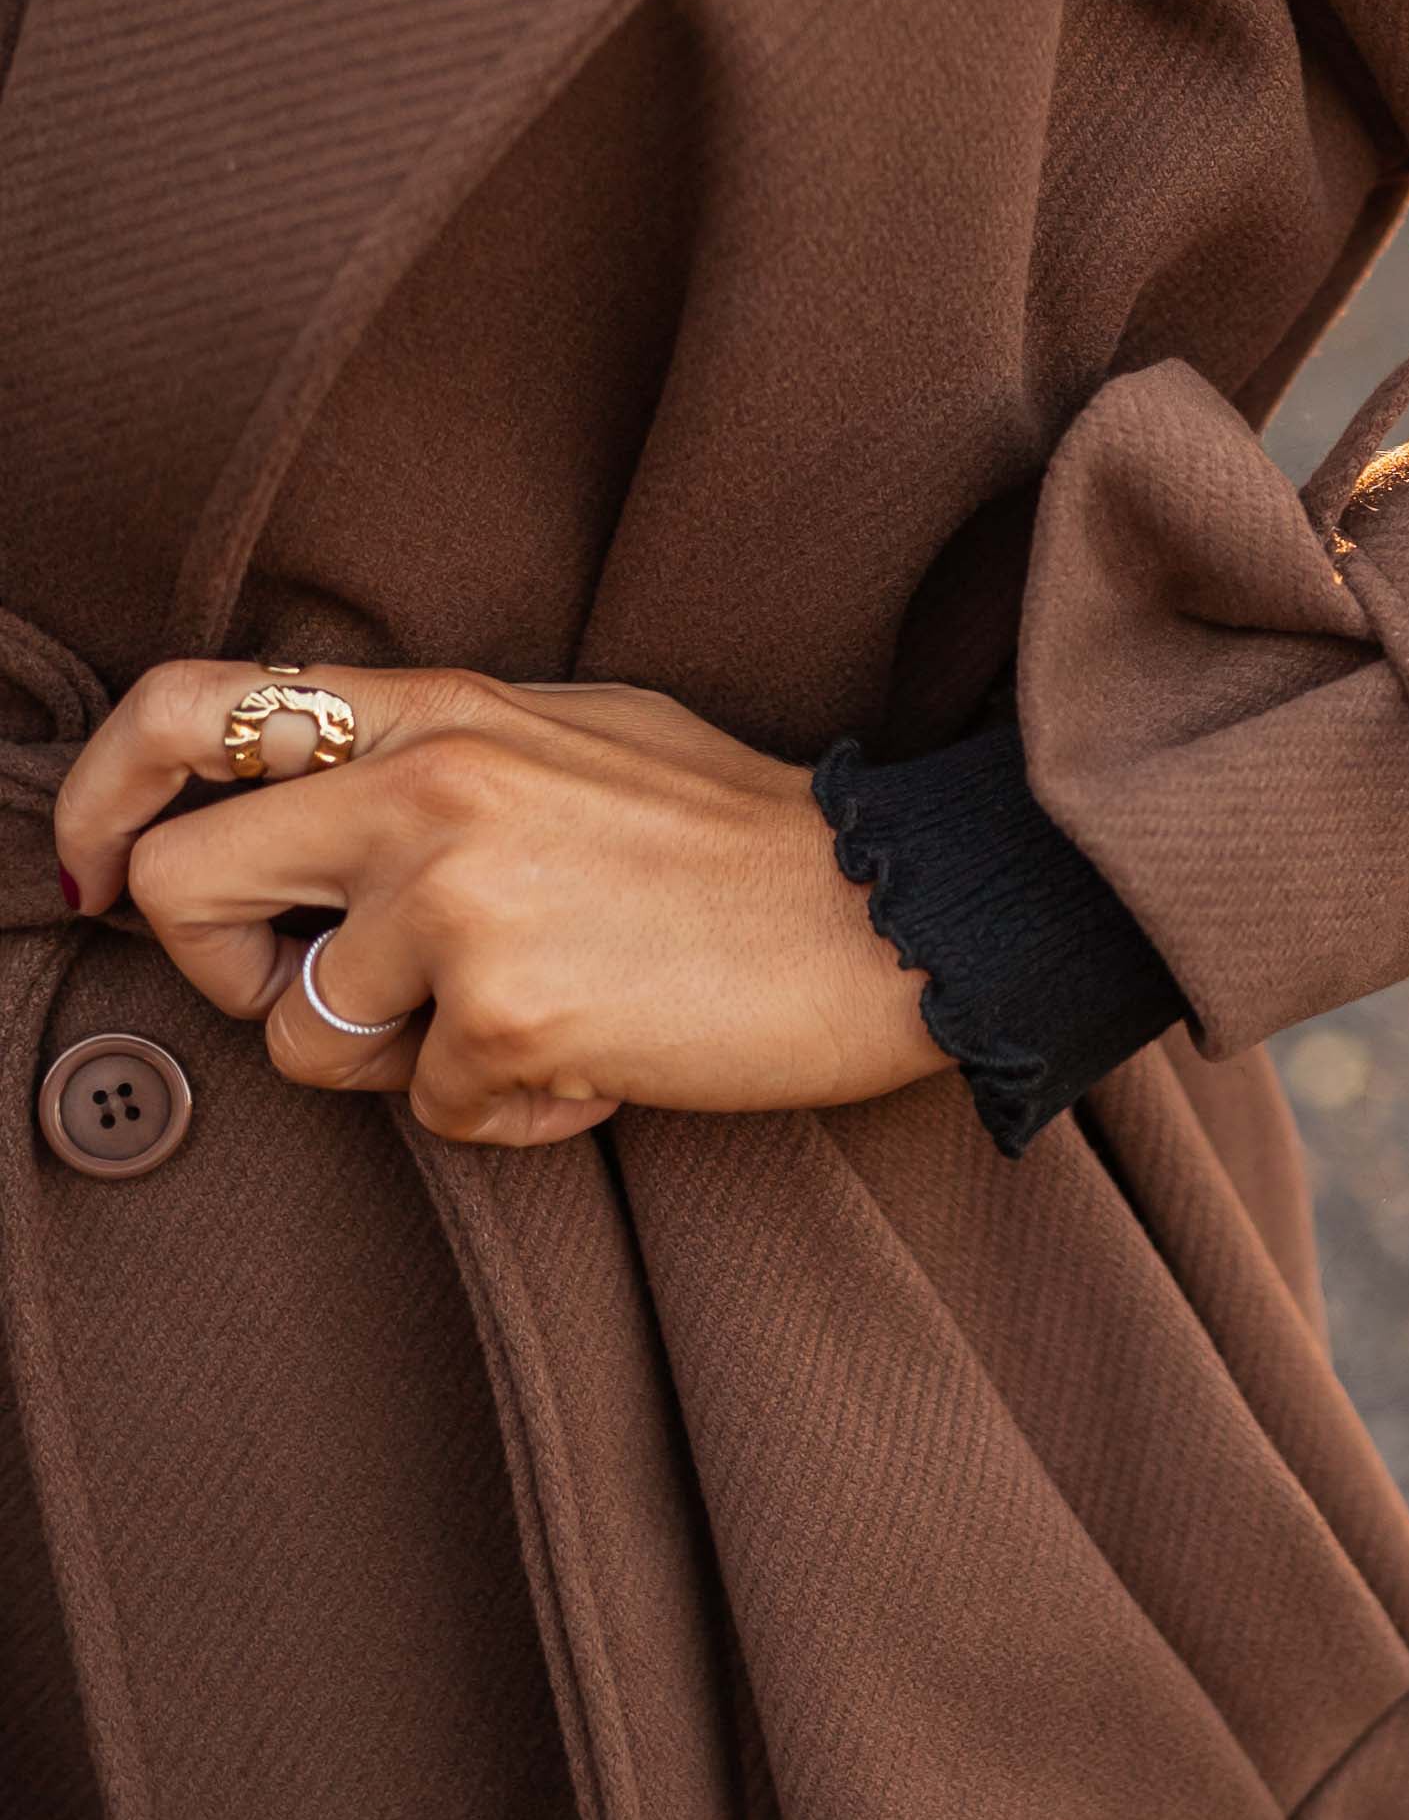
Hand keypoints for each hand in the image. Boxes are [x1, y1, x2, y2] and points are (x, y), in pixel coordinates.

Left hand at [54, 664, 948, 1148]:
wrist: (902, 912)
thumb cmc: (750, 841)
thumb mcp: (576, 736)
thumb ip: (434, 758)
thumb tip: (313, 818)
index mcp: (441, 707)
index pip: (188, 706)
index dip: (100, 795)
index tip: (95, 872)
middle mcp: (427, 782)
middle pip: (175, 883)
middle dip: (227, 972)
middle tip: (334, 998)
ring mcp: (460, 894)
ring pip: (300, 1030)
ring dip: (403, 1066)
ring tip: (533, 1023)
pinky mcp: (507, 1009)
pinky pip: (433, 1112)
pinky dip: (516, 1112)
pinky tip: (606, 1060)